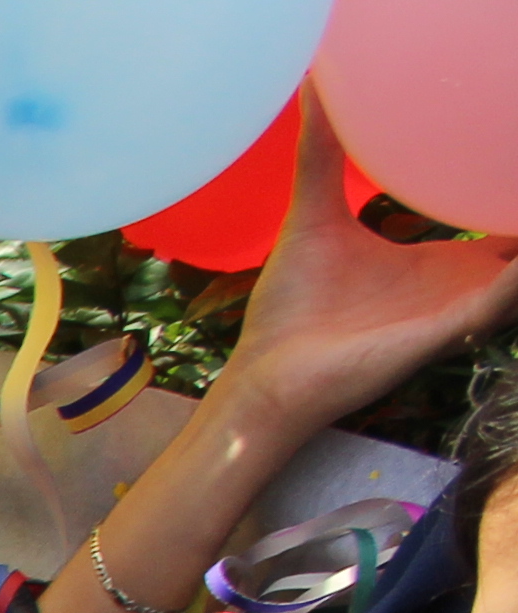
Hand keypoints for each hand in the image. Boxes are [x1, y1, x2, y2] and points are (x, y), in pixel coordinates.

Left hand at [211, 96, 517, 441]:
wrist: (267, 376)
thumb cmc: (291, 308)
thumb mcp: (315, 215)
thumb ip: (323, 154)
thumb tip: (316, 89)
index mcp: (438, 262)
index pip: (499, 222)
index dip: (510, 192)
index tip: (515, 148)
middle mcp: (458, 285)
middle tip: (517, 169)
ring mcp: (457, 310)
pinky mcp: (444, 334)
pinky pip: (499, 302)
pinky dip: (517, 278)